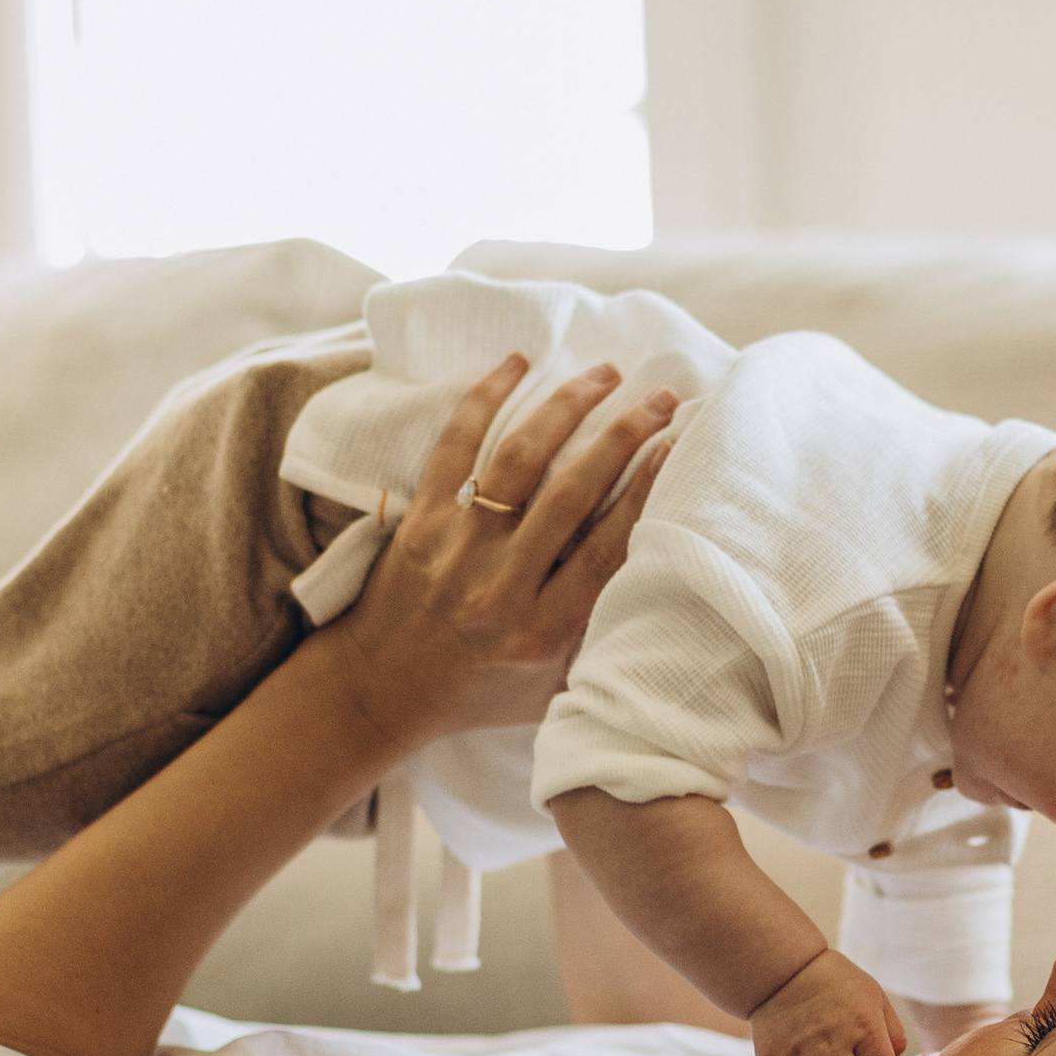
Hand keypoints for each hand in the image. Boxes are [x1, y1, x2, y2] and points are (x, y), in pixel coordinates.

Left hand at [331, 355, 675, 753]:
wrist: (377, 691)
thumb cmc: (476, 691)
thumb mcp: (549, 686)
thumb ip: (596, 635)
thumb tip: (656, 572)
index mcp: (540, 632)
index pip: (607, 548)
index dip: (647, 489)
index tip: (677, 446)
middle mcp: (499, 588)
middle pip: (573, 492)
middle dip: (625, 434)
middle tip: (662, 397)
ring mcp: (455, 549)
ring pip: (519, 459)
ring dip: (568, 405)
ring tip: (606, 373)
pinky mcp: (420, 521)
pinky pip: (456, 445)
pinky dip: (486, 398)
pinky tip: (518, 363)